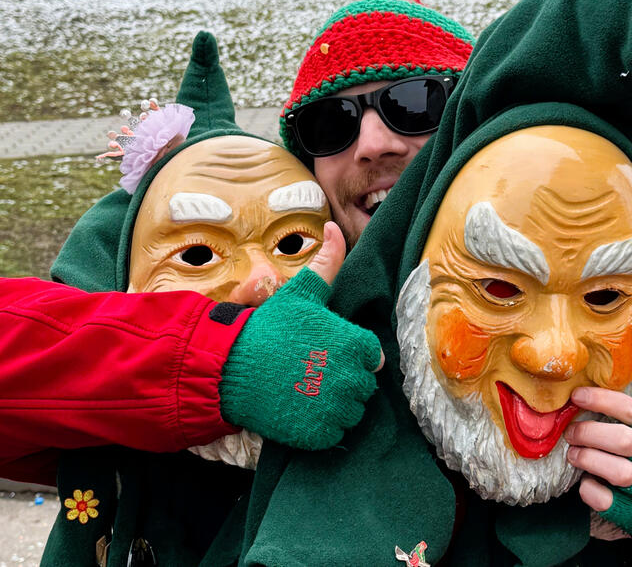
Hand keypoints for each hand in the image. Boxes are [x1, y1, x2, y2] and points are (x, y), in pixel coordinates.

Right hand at [219, 222, 383, 449]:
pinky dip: (321, 426)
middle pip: (364, 385)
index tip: (326, 351)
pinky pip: (335, 434)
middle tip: (312, 370)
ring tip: (305, 389)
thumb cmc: (267, 327)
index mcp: (355, 344)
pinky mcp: (319, 434)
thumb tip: (333, 226)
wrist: (228, 366)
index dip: (351, 354)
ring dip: (335, 404)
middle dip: (343, 378)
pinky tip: (300, 409)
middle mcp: (352, 378)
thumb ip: (326, 264)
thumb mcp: (300, 292)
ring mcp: (336, 408)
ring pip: (352, 411)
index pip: (373, 356)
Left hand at [565, 387, 631, 547]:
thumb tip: (580, 397)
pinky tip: (586, 481)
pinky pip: (607, 501)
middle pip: (624, 441)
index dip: (602, 400)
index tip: (577, 396)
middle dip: (590, 433)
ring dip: (589, 460)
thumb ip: (624, 415)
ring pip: (619, 472)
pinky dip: (590, 489)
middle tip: (571, 432)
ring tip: (573, 454)